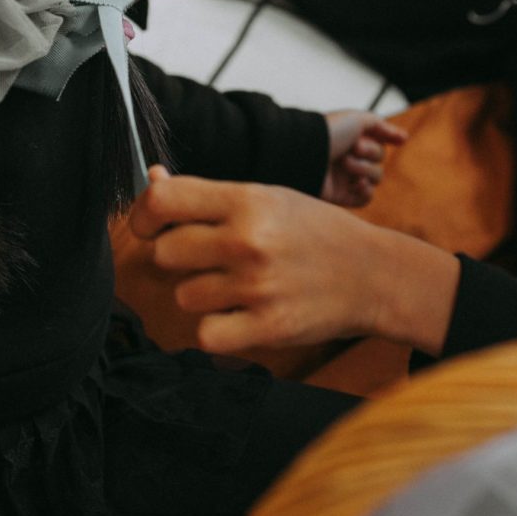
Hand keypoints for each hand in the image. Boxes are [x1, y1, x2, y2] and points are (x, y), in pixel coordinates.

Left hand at [129, 167, 459, 354]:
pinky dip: (219, 329)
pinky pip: (206, 334)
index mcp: (247, 200)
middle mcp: (248, 240)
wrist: (372, 273)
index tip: (150, 225)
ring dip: (205, 295)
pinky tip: (243, 315)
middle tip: (213, 258)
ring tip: (241, 286)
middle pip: (164, 253)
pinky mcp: (267, 327)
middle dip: (181, 258)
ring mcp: (257, 286)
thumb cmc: (313, 232)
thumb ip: (207, 195)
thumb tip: (152, 180)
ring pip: (185, 296)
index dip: (144, 214)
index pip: (163, 200)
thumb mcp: (266, 198)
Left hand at [321, 110, 408, 206]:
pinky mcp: (341, 195)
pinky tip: (357, 184)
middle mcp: (350, 157)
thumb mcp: (357, 119)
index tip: (388, 139)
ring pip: (375, 178)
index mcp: (353, 139)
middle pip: (380, 160)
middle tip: (352, 148)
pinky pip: (365, 198)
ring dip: (364, 170)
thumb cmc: (329, 132)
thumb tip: (404, 138)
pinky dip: (365, 192)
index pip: (380, 143)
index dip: (383, 141)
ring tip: (345, 164)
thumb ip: (381, 125)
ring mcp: (346, 177)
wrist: (305, 152)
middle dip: (370, 153)